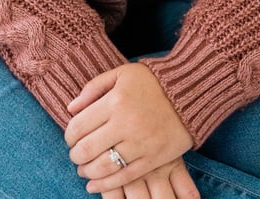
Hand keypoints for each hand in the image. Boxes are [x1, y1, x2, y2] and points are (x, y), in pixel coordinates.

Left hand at [64, 63, 192, 192]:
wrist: (189, 91)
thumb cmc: (152, 81)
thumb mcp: (121, 74)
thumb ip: (93, 88)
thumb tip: (71, 109)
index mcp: (115, 101)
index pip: (79, 126)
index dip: (69, 136)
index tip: (70, 138)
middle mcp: (126, 124)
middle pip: (88, 149)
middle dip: (75, 156)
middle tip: (75, 155)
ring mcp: (140, 144)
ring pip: (103, 167)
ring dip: (87, 172)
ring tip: (84, 169)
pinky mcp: (153, 159)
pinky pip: (124, 178)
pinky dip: (105, 185)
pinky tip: (94, 185)